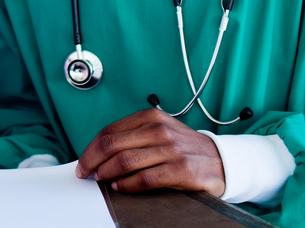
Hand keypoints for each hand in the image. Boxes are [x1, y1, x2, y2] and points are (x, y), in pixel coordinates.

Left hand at [75, 108, 224, 196]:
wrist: (222, 160)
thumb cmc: (183, 147)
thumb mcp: (158, 132)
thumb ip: (132, 136)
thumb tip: (98, 152)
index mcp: (150, 117)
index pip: (109, 131)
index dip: (91, 148)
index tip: (82, 161)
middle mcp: (159, 130)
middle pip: (112, 145)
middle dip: (92, 161)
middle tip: (84, 173)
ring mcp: (170, 149)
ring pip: (125, 161)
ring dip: (106, 173)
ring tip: (100, 180)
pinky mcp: (180, 169)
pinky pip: (144, 179)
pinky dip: (127, 185)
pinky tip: (119, 187)